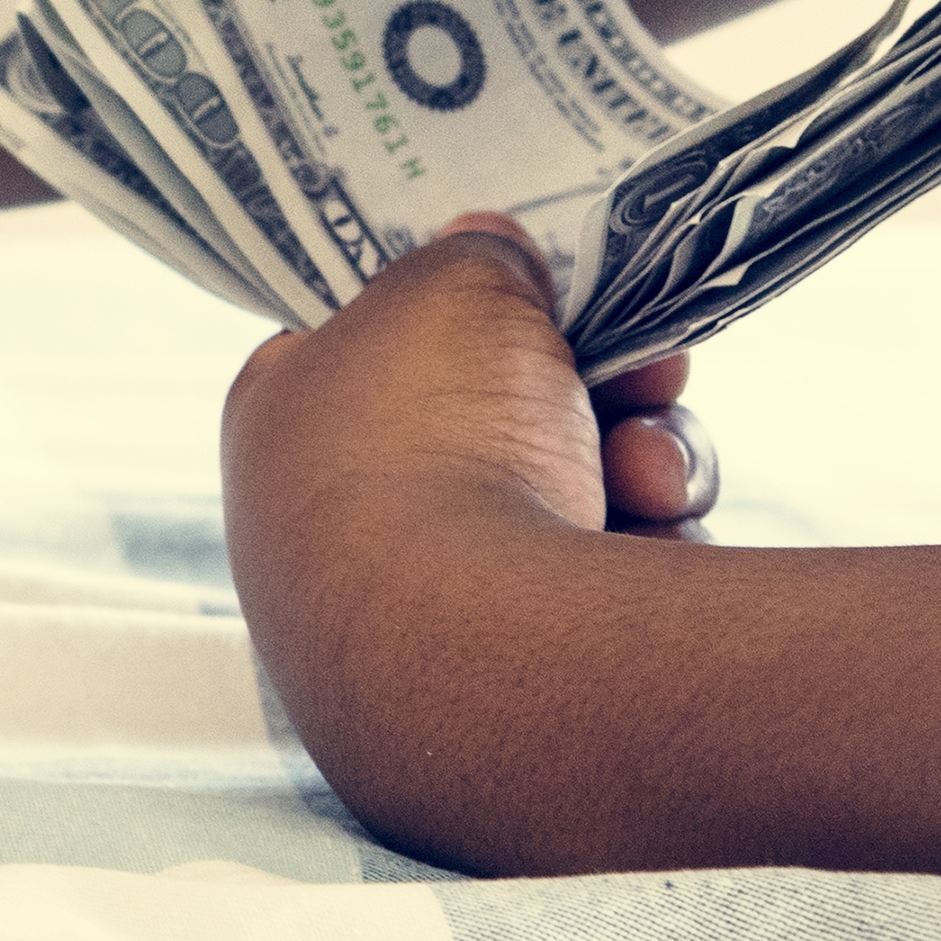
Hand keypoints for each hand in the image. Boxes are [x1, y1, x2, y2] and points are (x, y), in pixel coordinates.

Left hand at [221, 216, 716, 854]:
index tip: (543, 287)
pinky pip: (606, 595)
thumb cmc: (438, 440)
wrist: (483, 651)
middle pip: (496, 418)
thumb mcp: (458, 286)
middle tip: (648, 364)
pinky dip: (649, 560)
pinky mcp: (515, 692)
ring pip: (572, 502)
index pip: (374, 340)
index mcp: (282, 418)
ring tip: (646, 468)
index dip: (470, 307)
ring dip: (640, 464)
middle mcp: (332, 528)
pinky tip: (658, 545)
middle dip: (594, 388)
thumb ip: (475, 258)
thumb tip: (488, 247)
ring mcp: (419, 620)